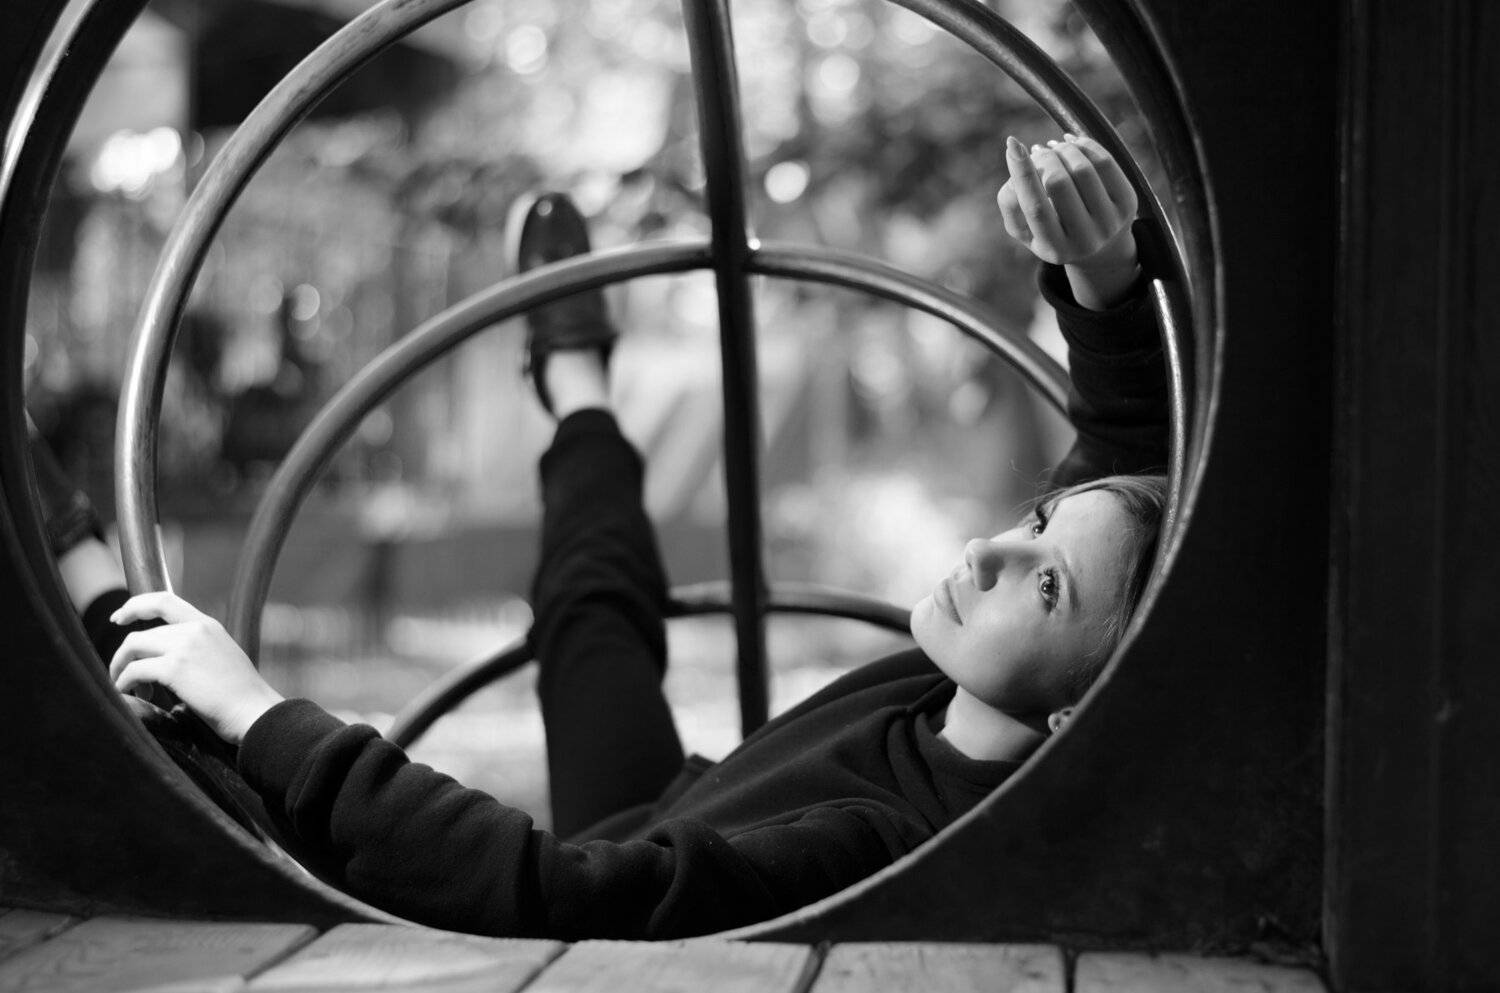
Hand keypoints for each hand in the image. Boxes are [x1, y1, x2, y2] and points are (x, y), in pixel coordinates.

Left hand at [109, 592, 283, 744]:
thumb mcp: (221, 657)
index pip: (164, 600)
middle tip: (126, 678)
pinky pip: (134, 671)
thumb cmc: (241, 695)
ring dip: (121, 668)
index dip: (135, 606)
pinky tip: (133, 695)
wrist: (254, 711)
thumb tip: (164, 658)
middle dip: (125, 656)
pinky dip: (125, 683)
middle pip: (140, 633)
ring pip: (132, 647)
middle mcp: (194, 630)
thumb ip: (196, 648)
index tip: (118, 618)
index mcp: (207, 625)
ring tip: (127, 688)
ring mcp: (184, 647)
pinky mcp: (174, 669)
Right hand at [997, 133, 1140, 308]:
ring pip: (1083, 169)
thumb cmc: (1052, 231)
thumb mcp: (1025, 228)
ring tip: (1054, 148)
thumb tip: (1016, 162)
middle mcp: (1085, 240)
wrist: (1099, 248)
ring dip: (1064, 149)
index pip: (1036, 207)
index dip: (1022, 173)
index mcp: (1053, 249)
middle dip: (1044, 158)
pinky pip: (1105, 162)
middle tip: (1038, 151)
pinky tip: (1072, 143)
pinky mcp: (1128, 204)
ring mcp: (1110, 223)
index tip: (1012, 143)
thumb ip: (1010, 202)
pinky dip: (1084, 145)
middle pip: (1058, 183)